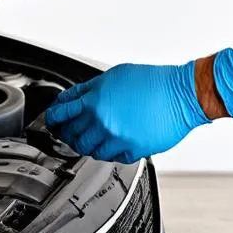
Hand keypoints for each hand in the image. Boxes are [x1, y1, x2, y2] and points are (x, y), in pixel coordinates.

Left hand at [43, 61, 210, 162]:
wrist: (181, 95)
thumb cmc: (152, 82)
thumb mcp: (113, 75)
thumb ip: (88, 89)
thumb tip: (72, 99)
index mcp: (95, 101)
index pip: (61, 114)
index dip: (53, 118)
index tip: (52, 120)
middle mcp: (103, 123)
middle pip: (72, 136)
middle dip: (67, 133)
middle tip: (68, 131)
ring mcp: (117, 140)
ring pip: (89, 150)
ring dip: (87, 144)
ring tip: (92, 137)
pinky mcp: (132, 151)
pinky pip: (111, 157)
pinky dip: (108, 151)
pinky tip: (111, 142)